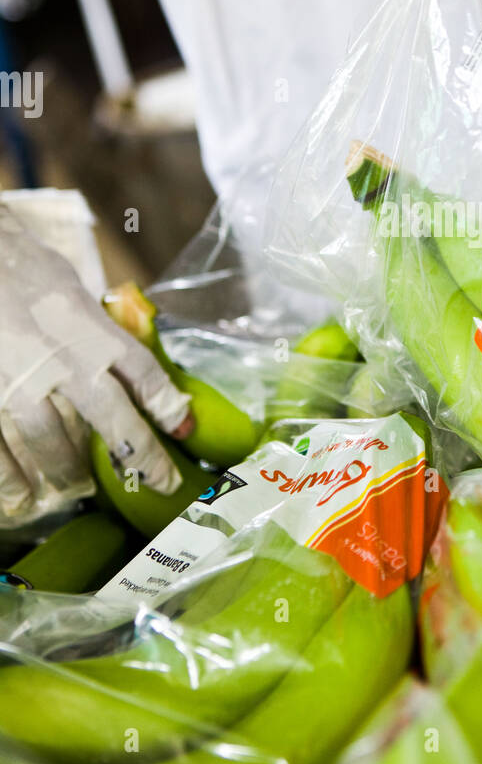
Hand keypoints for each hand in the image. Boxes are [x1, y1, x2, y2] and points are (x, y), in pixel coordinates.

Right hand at [0, 206, 191, 516]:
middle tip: (162, 481)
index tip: (182, 427)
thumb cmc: (16, 265)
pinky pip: (0, 450)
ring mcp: (18, 380)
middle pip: (112, 416)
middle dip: (142, 454)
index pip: (141, 370)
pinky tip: (22, 498)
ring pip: (53, 442)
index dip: (166, 402)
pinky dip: (12, 480)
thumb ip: (91, 323)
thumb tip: (116, 352)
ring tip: (78, 488)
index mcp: (87, 325)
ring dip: (69, 471)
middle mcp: (60, 356)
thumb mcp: (66, 286)